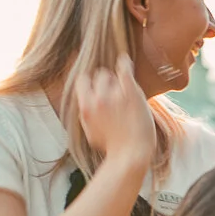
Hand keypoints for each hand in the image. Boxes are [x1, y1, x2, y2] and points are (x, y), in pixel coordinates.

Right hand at [71, 57, 157, 176]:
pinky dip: (124, 64)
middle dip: (106, 83)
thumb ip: (86, 116)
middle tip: (116, 93)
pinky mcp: (131, 93)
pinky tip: (124, 61)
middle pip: (99, 76)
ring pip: (111, 75)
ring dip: (117, 81)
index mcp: (85, 107)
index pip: (82, 81)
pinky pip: (124, 70)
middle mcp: (97, 98)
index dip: (91, 84)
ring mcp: (114, 95)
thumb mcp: (90, 133)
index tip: (98, 88)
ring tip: (125, 93)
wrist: (132, 154)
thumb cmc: (112, 147)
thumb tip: (84, 106)